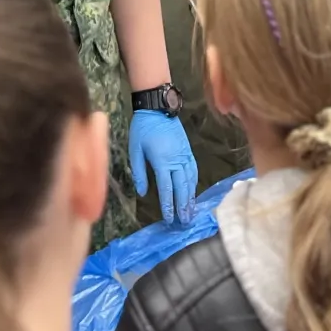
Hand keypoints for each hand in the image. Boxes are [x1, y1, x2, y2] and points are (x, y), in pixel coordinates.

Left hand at [129, 110, 197, 224]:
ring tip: (191, 212)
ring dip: (191, 198)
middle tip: (184, 223)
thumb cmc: (143, 128)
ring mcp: (185, 155)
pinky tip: (194, 192)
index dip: (168, 205)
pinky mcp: (188, 151)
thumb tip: (142, 192)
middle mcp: (177, 160)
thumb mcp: (135, 150)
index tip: (169, 219)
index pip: (166, 188)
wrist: (157, 108)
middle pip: (182, 188)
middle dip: (183, 206)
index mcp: (162, 161)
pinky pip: (194, 170)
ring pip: (191, 181)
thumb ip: (139, 172)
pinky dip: (194, 183)